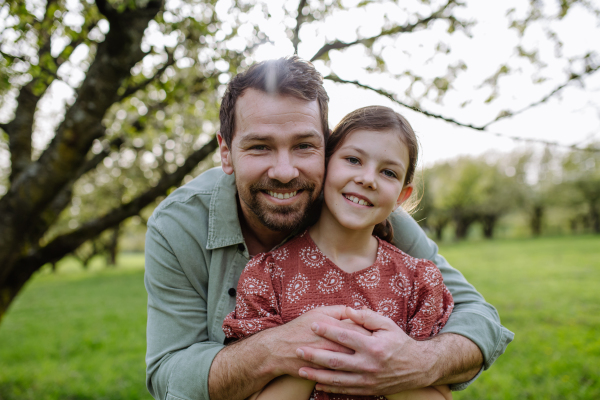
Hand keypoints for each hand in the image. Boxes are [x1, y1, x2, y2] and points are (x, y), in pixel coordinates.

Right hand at [262, 305, 372, 377]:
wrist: (278, 350)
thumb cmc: (299, 328)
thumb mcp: (317, 312)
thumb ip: (338, 310)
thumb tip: (354, 310)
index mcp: (333, 326)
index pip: (358, 327)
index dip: (369, 329)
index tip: (377, 331)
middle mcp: (333, 343)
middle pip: (359, 345)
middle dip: (370, 346)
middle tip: (379, 346)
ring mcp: (329, 359)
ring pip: (353, 361)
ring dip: (363, 361)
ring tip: (370, 359)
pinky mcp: (325, 372)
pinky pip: (343, 375)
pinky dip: (352, 374)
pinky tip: (358, 372)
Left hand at [296, 307, 437, 395]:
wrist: (418, 367)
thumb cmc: (399, 342)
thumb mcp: (387, 325)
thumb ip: (367, 317)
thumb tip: (348, 309)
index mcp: (373, 346)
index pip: (345, 337)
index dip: (328, 330)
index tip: (313, 324)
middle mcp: (369, 364)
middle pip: (336, 360)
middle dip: (315, 355)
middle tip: (298, 349)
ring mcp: (368, 380)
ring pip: (337, 379)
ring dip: (317, 375)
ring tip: (301, 370)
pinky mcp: (368, 390)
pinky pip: (345, 390)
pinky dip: (330, 388)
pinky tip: (317, 384)